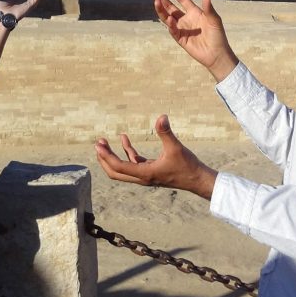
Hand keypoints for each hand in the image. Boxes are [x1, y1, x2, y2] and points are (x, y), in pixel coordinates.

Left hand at [94, 115, 217, 199]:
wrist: (197, 179)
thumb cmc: (187, 165)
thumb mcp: (176, 147)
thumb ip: (166, 132)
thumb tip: (161, 117)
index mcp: (145, 173)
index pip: (119, 167)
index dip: (107, 156)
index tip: (98, 146)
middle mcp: (142, 177)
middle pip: (115, 172)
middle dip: (104, 159)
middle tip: (97, 144)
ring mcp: (145, 175)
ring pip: (122, 169)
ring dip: (112, 156)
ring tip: (104, 141)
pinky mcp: (150, 171)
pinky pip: (133, 163)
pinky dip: (127, 152)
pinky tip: (124, 139)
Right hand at [150, 0, 238, 80]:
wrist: (217, 54)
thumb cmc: (218, 36)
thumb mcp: (214, 20)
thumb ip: (209, 8)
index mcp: (194, 12)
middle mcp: (186, 19)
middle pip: (171, 7)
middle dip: (161, 0)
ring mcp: (182, 28)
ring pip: (168, 17)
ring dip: (161, 10)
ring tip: (156, 2)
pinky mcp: (180, 39)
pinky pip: (173, 30)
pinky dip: (170, 25)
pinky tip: (169, 19)